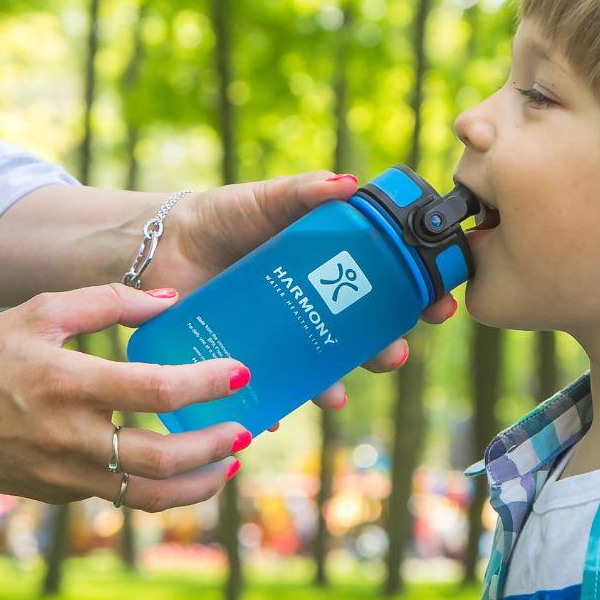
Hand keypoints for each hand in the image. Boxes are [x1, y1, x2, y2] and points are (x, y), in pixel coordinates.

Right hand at [0, 285, 249, 511]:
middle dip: (216, 446)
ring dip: (198, 484)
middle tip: (246, 428)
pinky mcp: (57, 494)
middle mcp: (69, 438)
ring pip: (148, 495)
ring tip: (228, 464)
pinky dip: (158, 486)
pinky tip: (179, 467)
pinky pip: (119, 495)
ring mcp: (63, 475)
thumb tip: (171, 299)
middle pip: (164, 459)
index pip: (158, 390)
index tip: (240, 373)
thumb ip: (109, 300)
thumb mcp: (39, 311)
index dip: (207, 384)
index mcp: (68, 384)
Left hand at [145, 170, 458, 409]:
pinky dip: (275, 406)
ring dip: (335, 386)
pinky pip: (268, 390)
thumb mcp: (266, 200)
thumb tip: (350, 185)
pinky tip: (277, 414)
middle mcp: (313, 308)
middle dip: (385, 350)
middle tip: (394, 353)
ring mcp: (282, 337)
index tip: (440, 306)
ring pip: (321, 370)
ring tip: (336, 394)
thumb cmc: (222, 217)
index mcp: (329, 269)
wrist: (160, 245)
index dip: (418, 298)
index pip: (387, 286)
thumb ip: (305, 192)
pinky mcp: (246, 358)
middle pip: (363, 336)